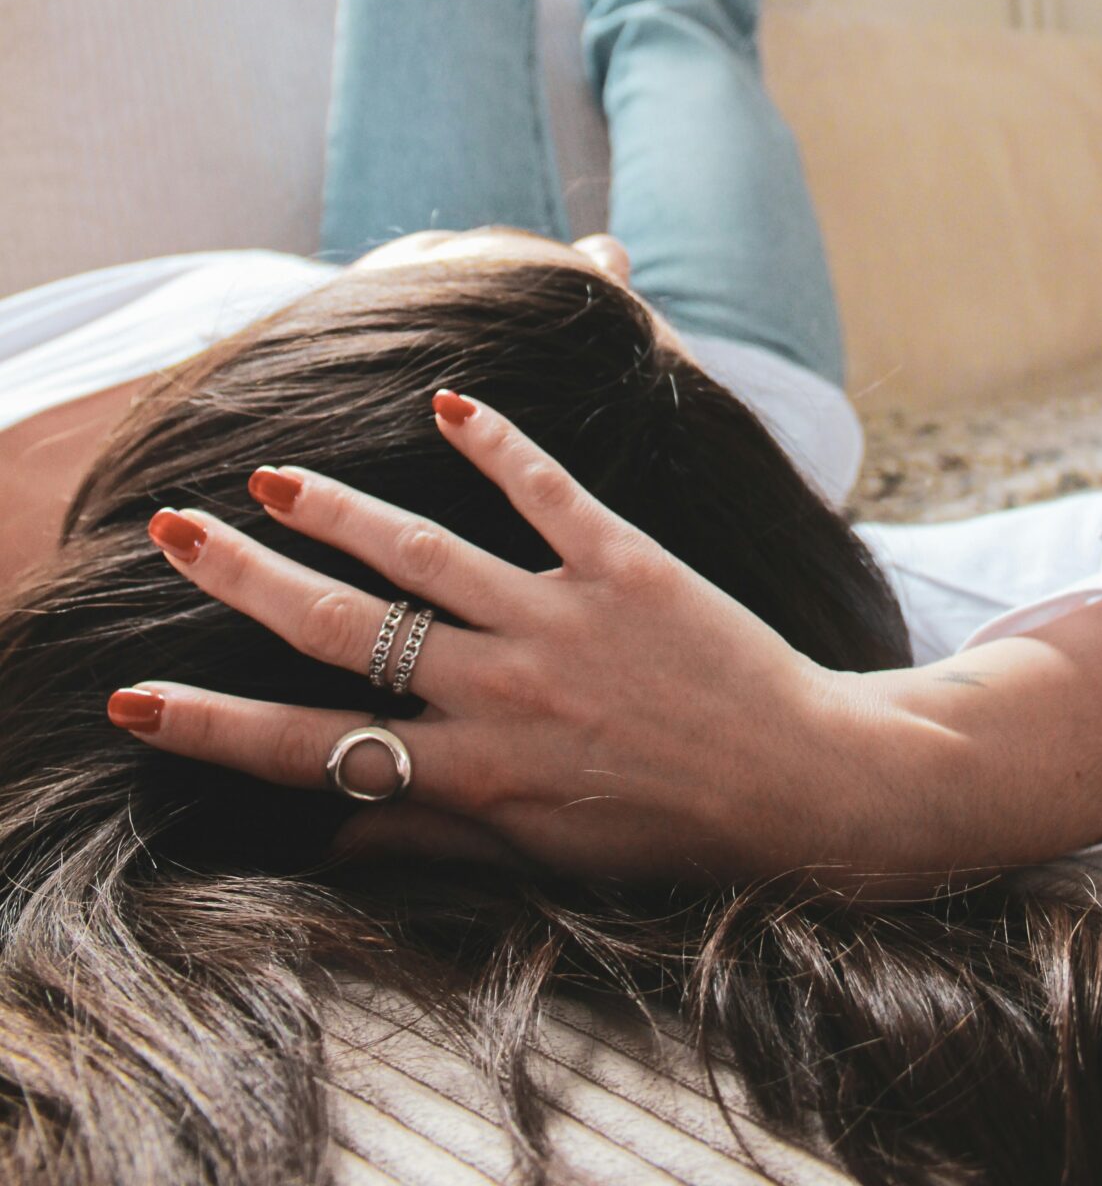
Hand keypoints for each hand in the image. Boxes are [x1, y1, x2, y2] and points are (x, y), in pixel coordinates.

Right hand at [112, 393, 872, 884]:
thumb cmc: (670, 830)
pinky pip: (547, 493)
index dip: (216, 725)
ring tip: (273, 477)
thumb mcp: (545, 856)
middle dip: (247, 584)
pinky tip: (446, 404)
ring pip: (423, 553)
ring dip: (340, 511)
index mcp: (474, 774)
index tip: (137, 700)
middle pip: (344, 631)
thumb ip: (436, 836)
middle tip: (175, 533)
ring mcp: (560, 622)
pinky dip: (497, 445)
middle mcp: (501, 695)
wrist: (804, 785)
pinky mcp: (625, 565)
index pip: (314, 749)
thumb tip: (333, 828)